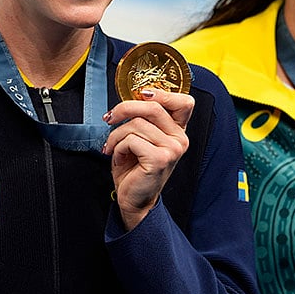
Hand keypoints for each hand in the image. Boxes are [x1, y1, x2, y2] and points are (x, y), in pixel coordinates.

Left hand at [103, 88, 193, 230]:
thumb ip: (143, 119)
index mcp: (177, 130)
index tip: (141, 94)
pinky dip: (118, 147)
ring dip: (116, 135)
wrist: (134, 200)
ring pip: (136, 124)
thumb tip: (130, 99)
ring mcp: (172, 149)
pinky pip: (131, 140)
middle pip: (152, 106)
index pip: (184, 101)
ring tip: (113, 148)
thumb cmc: (134, 168)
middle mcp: (180, 138)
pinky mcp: (160, 159)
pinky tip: (119, 157)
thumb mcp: (140, 138)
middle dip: (124, 109)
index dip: (162, 93)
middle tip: (110, 118)